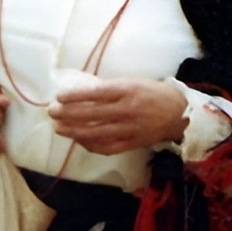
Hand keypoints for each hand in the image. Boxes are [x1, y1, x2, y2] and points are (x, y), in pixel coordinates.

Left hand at [48, 78, 189, 156]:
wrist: (178, 114)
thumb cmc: (151, 93)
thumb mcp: (132, 83)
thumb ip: (109, 88)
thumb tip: (80, 92)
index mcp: (127, 91)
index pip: (96, 93)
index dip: (75, 96)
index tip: (59, 96)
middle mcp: (127, 110)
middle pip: (92, 114)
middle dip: (68, 114)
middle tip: (52, 112)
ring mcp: (129, 129)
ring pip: (96, 133)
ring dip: (73, 131)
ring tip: (58, 128)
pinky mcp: (132, 144)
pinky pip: (106, 147)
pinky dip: (90, 145)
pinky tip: (78, 141)